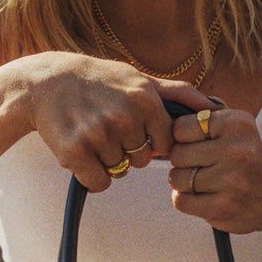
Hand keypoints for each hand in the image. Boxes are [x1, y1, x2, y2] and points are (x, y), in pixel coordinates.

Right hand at [24, 54, 219, 192]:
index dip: (149, 140)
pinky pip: (99, 183)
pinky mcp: (75, 153)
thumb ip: (178, 93)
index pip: (165, 144)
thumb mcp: (139, 78)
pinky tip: (80, 150)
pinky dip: (91, 174)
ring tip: (90, 132)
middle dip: (127, 150)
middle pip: (141, 160)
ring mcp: (98, 135)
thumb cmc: (99, 81)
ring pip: (120, 171)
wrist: (47, 82)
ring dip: (107, 160)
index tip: (131, 125)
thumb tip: (215, 107)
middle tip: (106, 126)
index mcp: (144, 99)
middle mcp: (124, 116)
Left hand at [168, 100, 261, 232]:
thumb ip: (202, 113)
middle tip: (198, 164)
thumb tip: (166, 111)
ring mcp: (230, 182)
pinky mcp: (224, 208)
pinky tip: (201, 195)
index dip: (182, 137)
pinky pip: (181, 201)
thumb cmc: (244, 154)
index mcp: (237, 124)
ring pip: (177, 179)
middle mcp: (236, 151)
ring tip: (200, 180)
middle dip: (182, 160)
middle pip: (177, 154)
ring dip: (183, 181)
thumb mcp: (233, 124)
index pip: (181, 127)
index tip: (196, 143)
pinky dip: (185, 199)